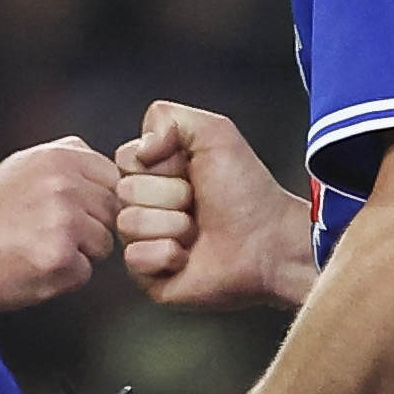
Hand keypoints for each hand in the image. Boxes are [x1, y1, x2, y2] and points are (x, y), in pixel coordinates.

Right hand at [0, 137, 121, 310]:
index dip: (97, 199)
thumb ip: (69, 159)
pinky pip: (84, 273)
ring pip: (104, 244)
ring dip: (80, 253)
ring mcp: (64, 222)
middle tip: (51, 232)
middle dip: (91, 226)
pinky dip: (64, 277)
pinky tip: (35, 265)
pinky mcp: (60, 258)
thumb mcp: (23, 165)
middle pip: (113, 212)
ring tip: (41, 246)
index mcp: (58, 157)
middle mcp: (63, 185)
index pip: (113, 177)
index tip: (72, 209)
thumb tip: (114, 167)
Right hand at [119, 100, 317, 311]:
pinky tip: (188, 256)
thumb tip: (140, 146)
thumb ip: (167, 117)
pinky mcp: (149, 275)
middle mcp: (147, 205)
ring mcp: (146, 240)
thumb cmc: (248, 192)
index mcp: (155, 172)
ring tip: (198, 230)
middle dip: (170, 194)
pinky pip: (133, 258)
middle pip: (124, 190)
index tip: (191, 170)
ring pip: (128, 223)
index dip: (159, 163)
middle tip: (198, 203)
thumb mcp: (215, 133)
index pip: (124, 159)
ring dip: (172, 225)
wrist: (269, 240)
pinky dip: (166, 254)